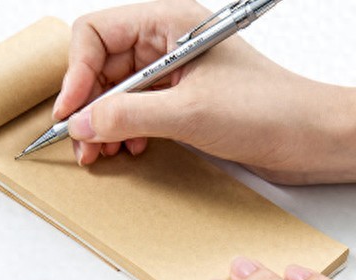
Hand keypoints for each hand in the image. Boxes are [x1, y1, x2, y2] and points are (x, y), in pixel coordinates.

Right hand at [56, 0, 355, 184]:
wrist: (311, 138)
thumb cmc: (270, 110)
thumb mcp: (189, 113)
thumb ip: (127, 116)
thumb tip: (80, 122)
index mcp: (169, 25)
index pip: (96, 34)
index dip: (76, 72)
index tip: (70, 110)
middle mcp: (165, 44)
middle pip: (98, 66)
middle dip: (85, 105)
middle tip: (80, 140)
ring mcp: (169, 74)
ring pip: (110, 92)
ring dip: (98, 124)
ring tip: (98, 152)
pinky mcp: (175, 100)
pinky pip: (129, 111)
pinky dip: (118, 132)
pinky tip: (127, 149)